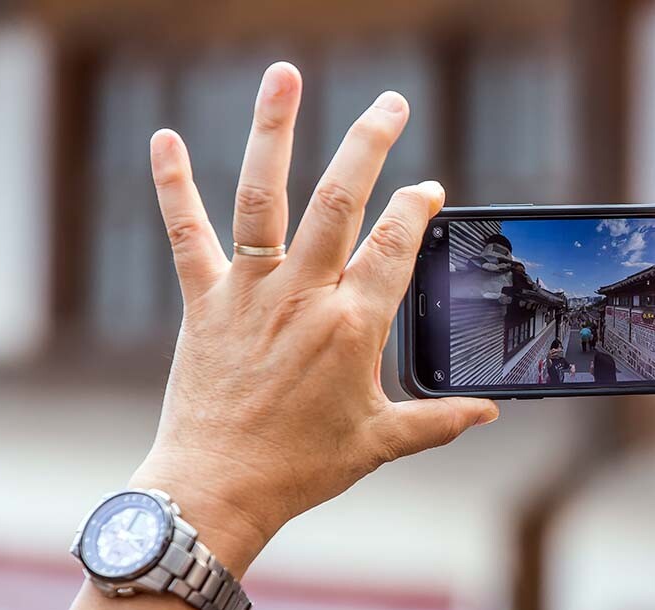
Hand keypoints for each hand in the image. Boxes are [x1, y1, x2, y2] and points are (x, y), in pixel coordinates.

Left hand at [130, 62, 496, 573]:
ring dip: (276, 131)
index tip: (427, 189)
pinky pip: (188, 234)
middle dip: (371, 143)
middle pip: (341, 200)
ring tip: (286, 75)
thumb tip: (488, 412)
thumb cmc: (300, 468)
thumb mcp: (379, 442)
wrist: (217, 489)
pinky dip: (175, 186)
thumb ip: (438, 421)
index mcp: (354, 327)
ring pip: (266, 197)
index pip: (396, 245)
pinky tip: (167, 138)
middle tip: (392, 104)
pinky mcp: (206, 302)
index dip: (417, 208)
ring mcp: (250, 293)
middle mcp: (304, 297)